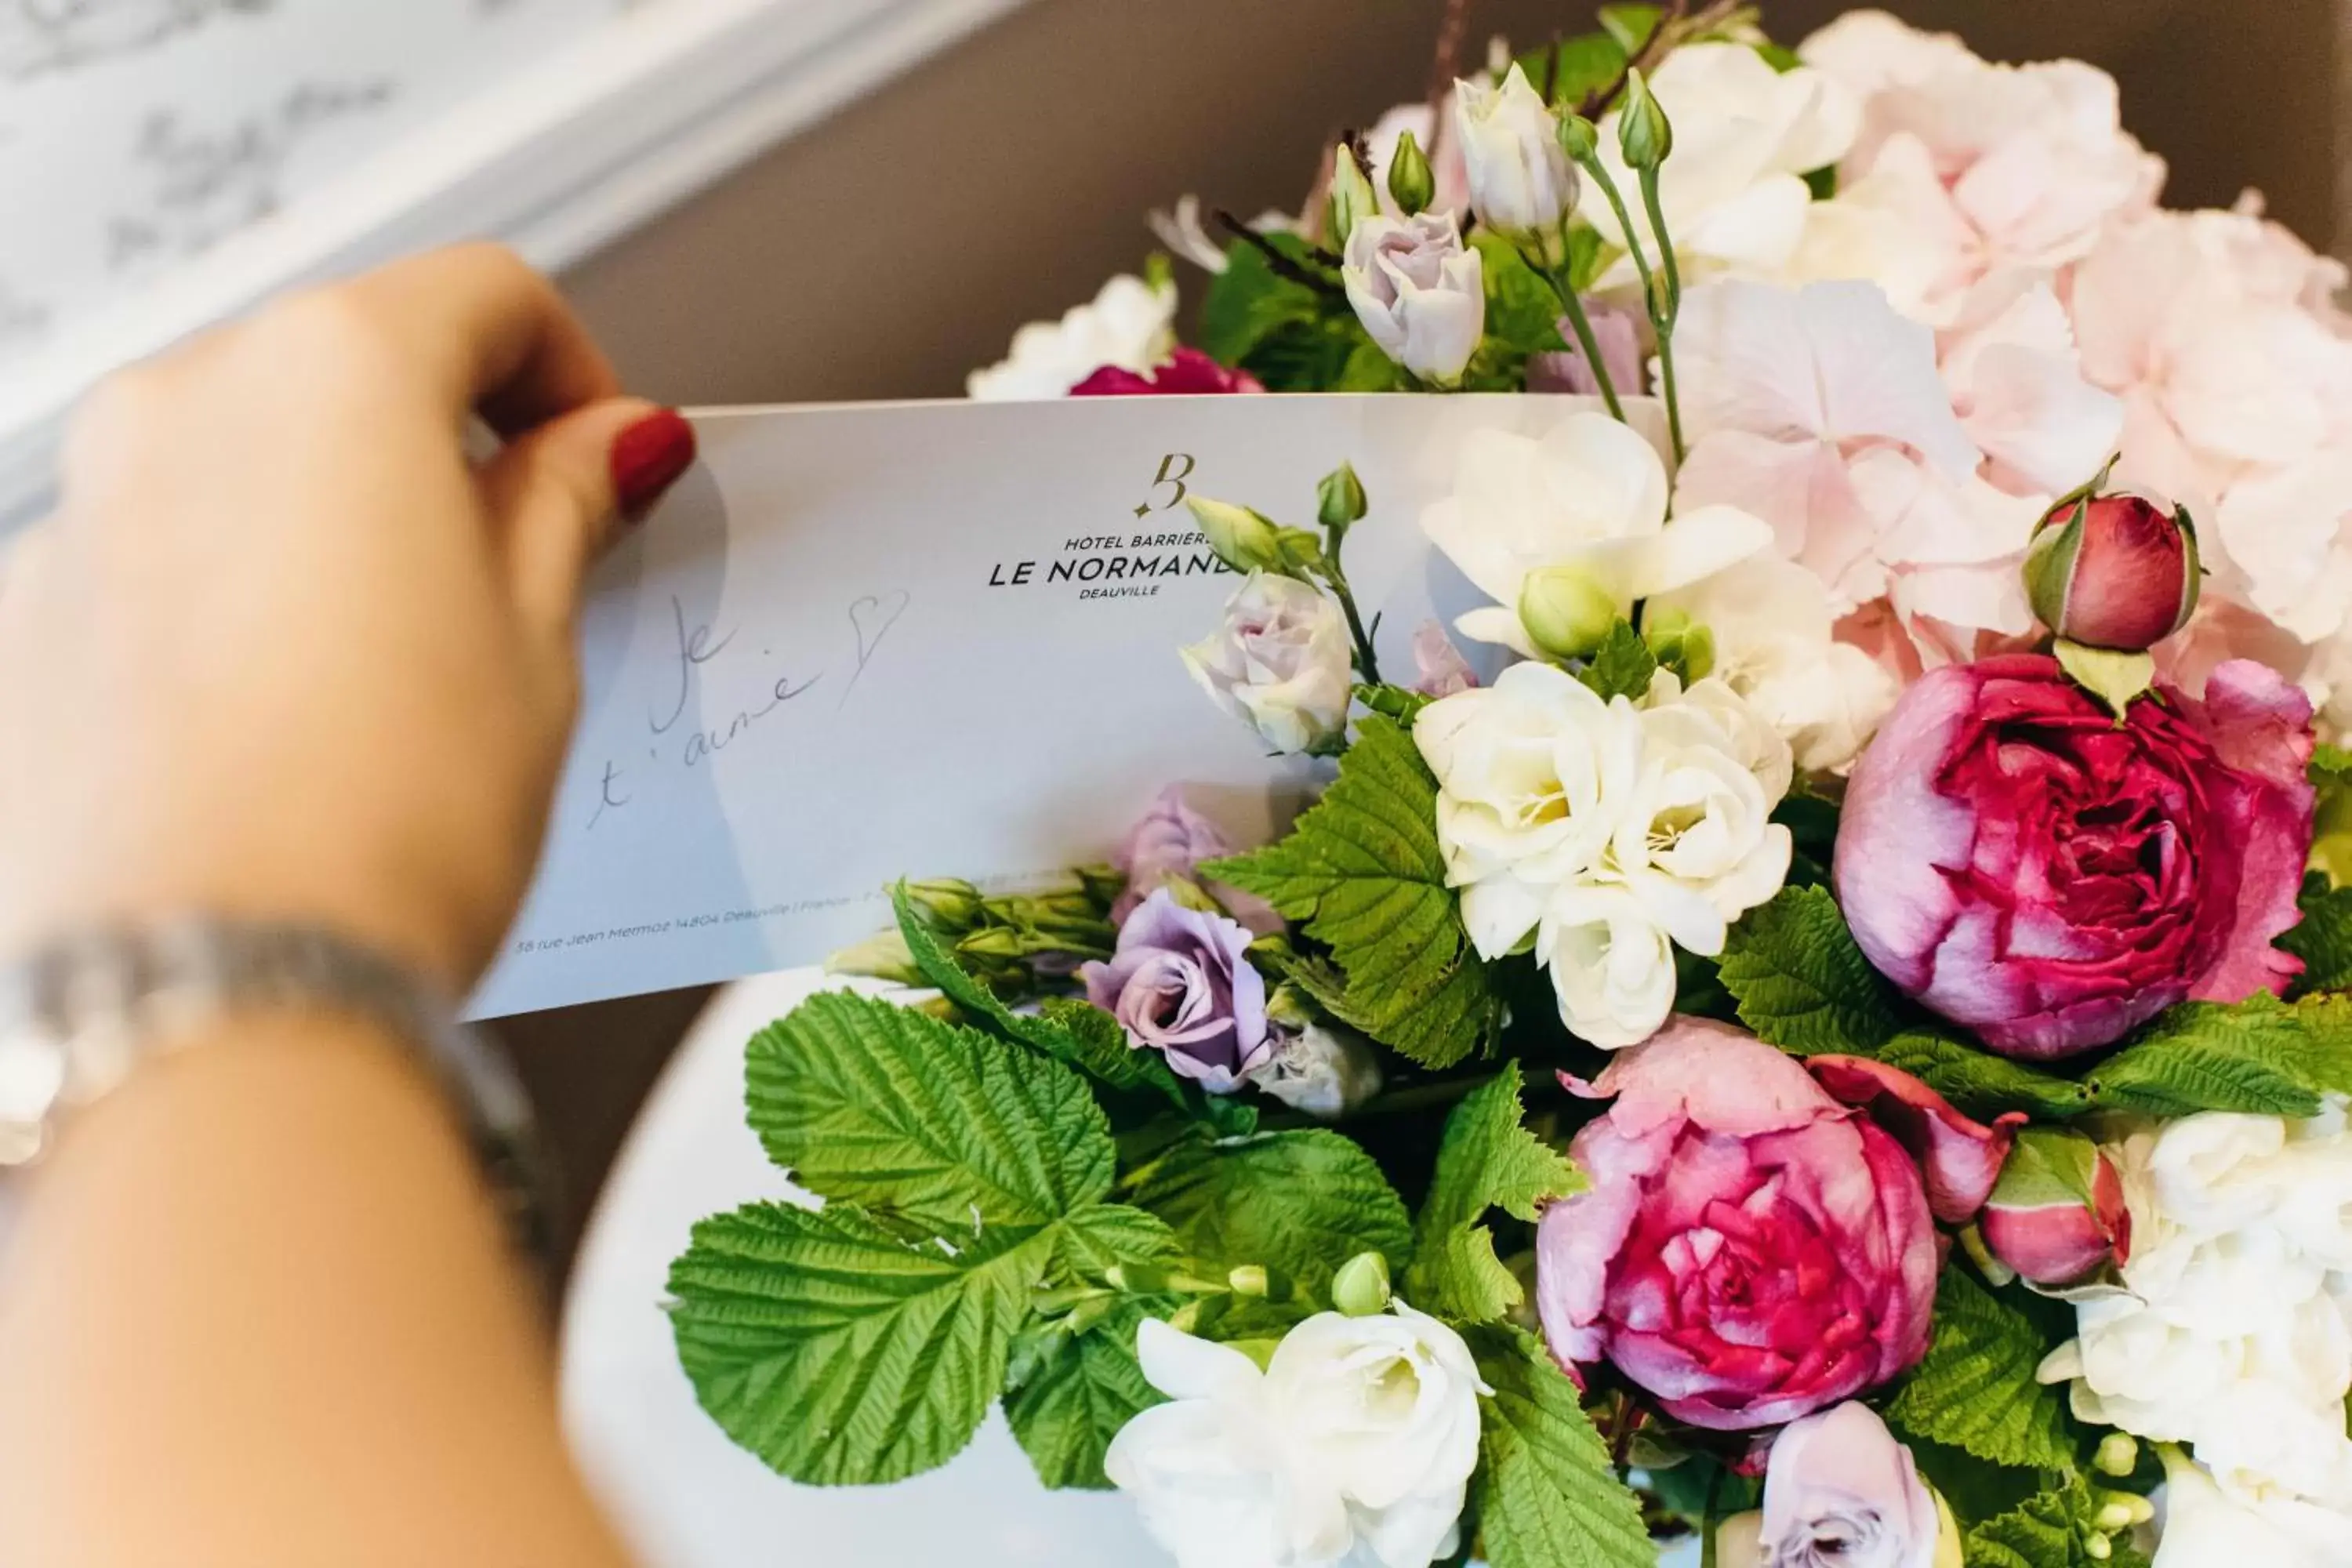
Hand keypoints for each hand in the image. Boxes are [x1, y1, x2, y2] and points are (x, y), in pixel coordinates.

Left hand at [0, 245, 694, 992]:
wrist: (212, 993)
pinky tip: (291, 724)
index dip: (571, 370)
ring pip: (241, 464)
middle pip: (347, 364)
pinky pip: (158, 564)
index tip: (598, 452)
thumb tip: (596, 449)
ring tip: (400, 667)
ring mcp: (82, 512)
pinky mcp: (28, 620)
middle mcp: (184, 408)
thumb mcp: (534, 649)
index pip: (486, 296)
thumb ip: (561, 510)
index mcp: (335, 374)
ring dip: (332, 521)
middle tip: (519, 564)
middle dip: (445, 442)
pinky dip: (234, 601)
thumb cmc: (378, 828)